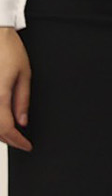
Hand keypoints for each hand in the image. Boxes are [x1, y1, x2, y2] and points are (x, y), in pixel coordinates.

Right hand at [0, 27, 28, 150]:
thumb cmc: (8, 50)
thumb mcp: (24, 74)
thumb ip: (22, 101)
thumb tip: (22, 122)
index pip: (6, 129)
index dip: (17, 141)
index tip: (26, 145)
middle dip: (7, 139)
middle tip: (21, 141)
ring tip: (11, 133)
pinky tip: (0, 120)